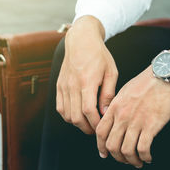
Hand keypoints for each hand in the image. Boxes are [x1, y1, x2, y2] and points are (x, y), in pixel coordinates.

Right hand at [57, 16, 117, 133]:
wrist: (81, 40)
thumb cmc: (99, 55)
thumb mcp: (111, 72)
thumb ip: (108, 93)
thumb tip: (105, 112)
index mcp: (87, 81)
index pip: (88, 110)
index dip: (96, 122)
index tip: (103, 126)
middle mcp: (72, 85)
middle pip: (76, 116)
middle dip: (87, 127)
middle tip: (96, 129)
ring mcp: (64, 86)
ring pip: (66, 115)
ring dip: (77, 123)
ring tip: (88, 122)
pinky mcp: (59, 85)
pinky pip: (60, 107)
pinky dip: (68, 115)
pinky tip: (78, 114)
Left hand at [95, 66, 169, 167]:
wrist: (164, 77)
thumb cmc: (146, 82)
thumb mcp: (124, 91)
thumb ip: (116, 105)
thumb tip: (111, 116)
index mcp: (115, 107)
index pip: (101, 132)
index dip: (101, 146)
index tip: (104, 152)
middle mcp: (123, 116)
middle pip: (112, 145)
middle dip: (117, 157)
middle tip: (123, 159)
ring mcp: (136, 122)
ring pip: (126, 150)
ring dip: (131, 160)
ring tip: (137, 161)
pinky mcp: (151, 126)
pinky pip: (143, 148)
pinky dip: (144, 157)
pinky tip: (148, 157)